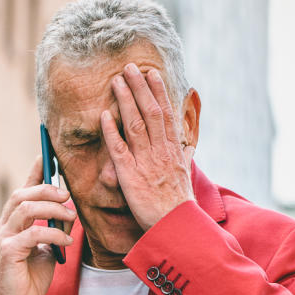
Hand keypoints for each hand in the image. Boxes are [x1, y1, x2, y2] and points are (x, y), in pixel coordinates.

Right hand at [0, 157, 75, 294]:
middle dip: (47, 189)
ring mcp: (2, 239)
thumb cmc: (30, 280)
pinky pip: (33, 233)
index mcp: (11, 224)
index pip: (22, 190)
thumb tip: (70, 211)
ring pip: (25, 208)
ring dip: (52, 208)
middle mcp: (2, 227)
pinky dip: (54, 233)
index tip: (47, 153)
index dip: (34, 171)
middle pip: (21, 194)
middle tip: (69, 196)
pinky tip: (67, 240)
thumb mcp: (46, 249)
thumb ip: (53, 229)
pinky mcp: (8, 253)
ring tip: (71, 217)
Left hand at [101, 64, 196, 229]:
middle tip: (129, 67)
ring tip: (116, 81)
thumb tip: (190, 146)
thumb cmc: (179, 204)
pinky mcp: (130, 176)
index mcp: (173, 150)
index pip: (165, 114)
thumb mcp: (186, 175)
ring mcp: (145, 162)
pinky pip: (119, 150)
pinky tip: (104, 115)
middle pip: (150, 112)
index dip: (158, 92)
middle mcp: (160, 151)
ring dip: (125, 101)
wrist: (175, 226)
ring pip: (135, 124)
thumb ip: (185, 157)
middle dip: (140, 88)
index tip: (151, 74)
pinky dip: (111, 132)